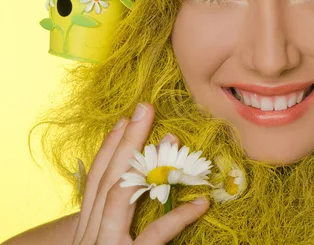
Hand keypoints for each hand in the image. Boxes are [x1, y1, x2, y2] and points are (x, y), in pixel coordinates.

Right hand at [71, 103, 209, 244]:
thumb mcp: (103, 244)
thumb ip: (113, 224)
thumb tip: (135, 194)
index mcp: (85, 230)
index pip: (93, 183)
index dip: (107, 150)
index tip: (123, 121)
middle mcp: (89, 235)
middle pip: (106, 180)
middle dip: (125, 141)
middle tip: (144, 109)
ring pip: (120, 196)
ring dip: (145, 163)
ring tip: (172, 137)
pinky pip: (155, 234)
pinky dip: (179, 217)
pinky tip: (201, 202)